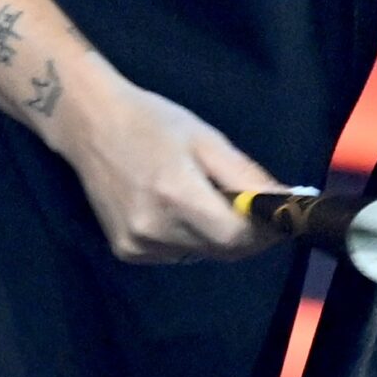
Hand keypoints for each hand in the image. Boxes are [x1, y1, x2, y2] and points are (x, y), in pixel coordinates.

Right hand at [50, 54, 282, 263]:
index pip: (235, 236)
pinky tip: (174, 208)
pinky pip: (176, 253)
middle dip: (246, 233)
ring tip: (204, 198)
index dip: (263, 231)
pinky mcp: (126, 252)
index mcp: (176, 195)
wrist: (90, 125)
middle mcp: (155, 229)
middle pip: (222, 250)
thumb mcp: (206, 138)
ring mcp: (137, 245)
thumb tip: (286, 201)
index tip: (277, 216)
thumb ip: (246, 175)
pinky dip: (188, 238)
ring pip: (200, 254)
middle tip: (251, 207)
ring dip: (216, 236)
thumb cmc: (152, 122)